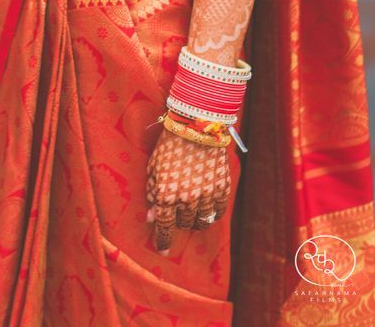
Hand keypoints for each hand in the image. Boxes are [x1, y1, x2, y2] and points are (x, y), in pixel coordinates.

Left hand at [145, 129, 230, 252]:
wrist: (196, 124)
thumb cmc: (170, 143)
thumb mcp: (153, 167)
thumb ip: (153, 192)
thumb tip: (152, 217)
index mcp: (167, 195)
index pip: (165, 227)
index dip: (163, 241)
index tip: (163, 249)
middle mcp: (188, 200)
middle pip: (183, 223)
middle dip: (178, 220)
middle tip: (176, 212)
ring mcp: (207, 195)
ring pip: (202, 221)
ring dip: (194, 219)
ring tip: (191, 210)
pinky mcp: (222, 188)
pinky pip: (218, 211)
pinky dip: (212, 212)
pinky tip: (206, 206)